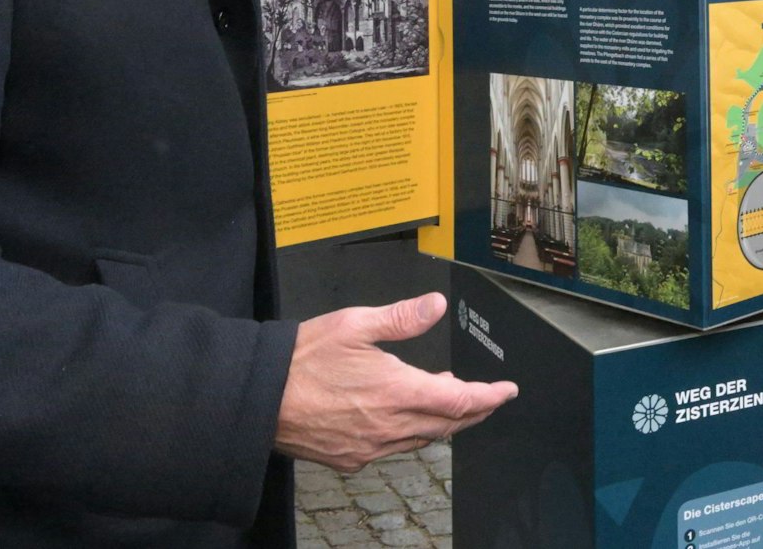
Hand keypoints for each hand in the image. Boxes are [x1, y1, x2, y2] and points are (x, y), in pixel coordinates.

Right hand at [274, 293, 517, 472]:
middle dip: (474, 411)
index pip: (460, 400)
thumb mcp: (354, 324)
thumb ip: (401, 318)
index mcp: (396, 391)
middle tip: (489, 398)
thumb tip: (435, 305)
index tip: (506, 391)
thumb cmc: (300, 360)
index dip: (489, 396)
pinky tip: (406, 416)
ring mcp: (370, 446)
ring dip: (444, 421)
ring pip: (423, 438)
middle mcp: (388, 425)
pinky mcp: (350, 458)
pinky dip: (411, 432)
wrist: (256, 398)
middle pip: (448, 424)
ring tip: (450, 400)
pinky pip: (394, 448)